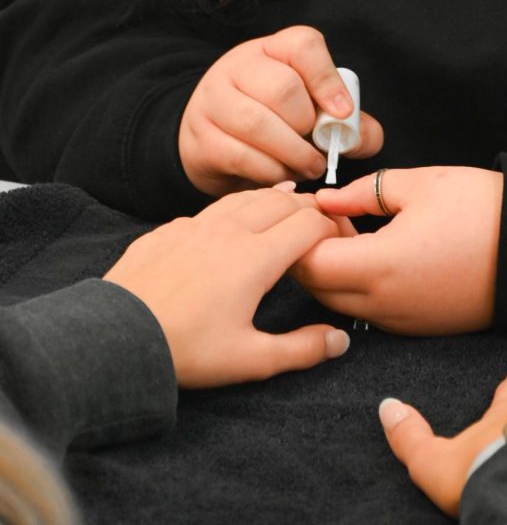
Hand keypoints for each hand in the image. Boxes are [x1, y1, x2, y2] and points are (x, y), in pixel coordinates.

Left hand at [102, 188, 351, 386]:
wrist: (115, 337)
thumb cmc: (184, 350)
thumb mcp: (250, 359)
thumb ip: (301, 349)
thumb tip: (339, 341)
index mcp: (257, 257)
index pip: (309, 223)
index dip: (332, 226)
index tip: (341, 239)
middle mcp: (230, 230)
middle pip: (281, 201)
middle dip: (308, 205)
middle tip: (322, 217)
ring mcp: (196, 225)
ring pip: (246, 197)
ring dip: (273, 197)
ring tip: (288, 199)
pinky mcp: (169, 229)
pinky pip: (212, 208)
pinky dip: (236, 206)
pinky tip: (234, 218)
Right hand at [178, 27, 383, 195]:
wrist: (214, 137)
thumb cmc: (278, 121)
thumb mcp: (314, 111)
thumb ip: (350, 123)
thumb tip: (363, 137)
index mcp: (274, 49)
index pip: (303, 46)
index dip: (328, 79)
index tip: (343, 113)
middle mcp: (239, 65)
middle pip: (282, 88)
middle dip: (306, 126)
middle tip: (318, 151)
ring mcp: (214, 99)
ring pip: (257, 123)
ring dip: (291, 154)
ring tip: (306, 167)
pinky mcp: (201, 136)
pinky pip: (239, 156)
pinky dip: (269, 173)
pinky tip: (280, 176)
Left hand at [293, 167, 502, 332]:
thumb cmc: (484, 209)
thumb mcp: (419, 183)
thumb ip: (363, 193)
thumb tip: (325, 199)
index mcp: (380, 266)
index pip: (307, 262)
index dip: (300, 233)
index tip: (313, 206)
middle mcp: (386, 305)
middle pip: (317, 289)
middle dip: (310, 253)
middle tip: (330, 216)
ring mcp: (404, 322)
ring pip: (341, 304)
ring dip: (334, 272)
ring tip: (356, 232)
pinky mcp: (420, 327)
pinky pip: (370, 313)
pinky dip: (359, 287)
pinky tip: (379, 254)